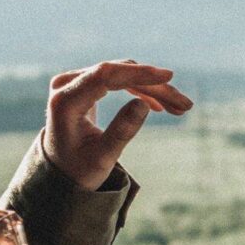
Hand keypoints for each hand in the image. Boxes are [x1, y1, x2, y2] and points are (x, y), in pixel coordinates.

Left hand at [42, 60, 192, 190]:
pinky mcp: (86, 84)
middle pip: (118, 75)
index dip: (138, 74)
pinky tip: (159, 106)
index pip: (105, 76)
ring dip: (152, 89)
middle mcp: (67, 84)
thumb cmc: (78, 168)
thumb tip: (143, 104)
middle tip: (185, 105)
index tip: (168, 77)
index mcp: (65, 102)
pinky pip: (119, 80)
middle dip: (154, 87)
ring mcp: (75, 82)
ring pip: (122, 76)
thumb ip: (121, 131)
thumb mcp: (102, 158)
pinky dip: (141, 90)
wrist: (60, 170)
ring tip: (180, 107)